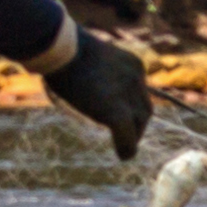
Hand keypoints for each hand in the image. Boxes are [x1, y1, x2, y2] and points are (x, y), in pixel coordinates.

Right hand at [48, 29, 151, 159]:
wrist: (62, 49)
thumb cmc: (63, 50)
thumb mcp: (89, 57)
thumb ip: (97, 72)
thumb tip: (81, 78)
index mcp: (133, 64)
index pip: (139, 92)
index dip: (131, 107)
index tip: (123, 116)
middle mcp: (137, 79)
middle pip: (144, 108)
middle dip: (138, 124)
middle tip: (129, 136)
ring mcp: (128, 95)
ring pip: (139, 123)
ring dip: (133, 137)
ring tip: (126, 148)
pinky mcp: (117, 112)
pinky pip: (127, 136)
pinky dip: (127, 147)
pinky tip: (123, 156)